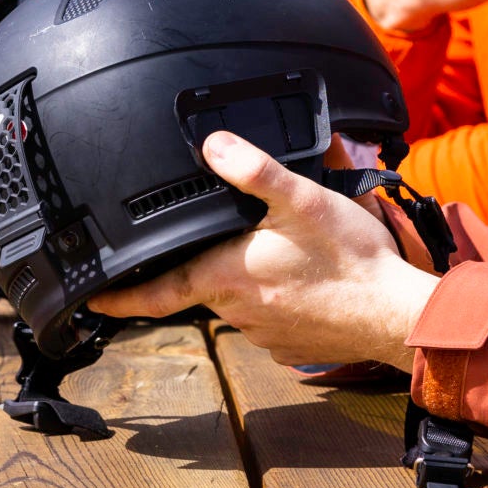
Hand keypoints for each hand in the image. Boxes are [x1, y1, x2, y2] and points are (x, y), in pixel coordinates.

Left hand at [88, 132, 436, 369]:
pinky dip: (278, 296)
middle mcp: (236, 310)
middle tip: (229, 238)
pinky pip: (269, 315)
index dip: (116, 297)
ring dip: (248, 277)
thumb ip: (255, 171)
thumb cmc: (352, 262)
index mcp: (225, 276)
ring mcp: (263, 331)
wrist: (398, 316)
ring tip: (282, 253)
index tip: (89, 299)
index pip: (154, 294)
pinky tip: (303, 277)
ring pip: (237, 298)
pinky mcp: (289, 343)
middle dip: (205, 261)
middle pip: (200, 284)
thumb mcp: (304, 200)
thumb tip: (214, 144)